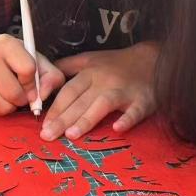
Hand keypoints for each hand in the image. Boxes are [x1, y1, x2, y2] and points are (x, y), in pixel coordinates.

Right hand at [0, 33, 64, 114]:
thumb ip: (50, 76)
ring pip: (3, 106)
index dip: (33, 83)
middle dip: (23, 98)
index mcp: (6, 44)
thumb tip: (42, 96)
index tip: (31, 84)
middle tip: (22, 93)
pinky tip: (0, 98)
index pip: (27, 70)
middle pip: (14, 93)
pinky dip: (0, 109)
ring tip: (10, 95)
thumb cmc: (12, 59)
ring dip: (12, 106)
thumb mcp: (35, 59)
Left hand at [41, 41, 159, 140]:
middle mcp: (104, 81)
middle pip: (80, 101)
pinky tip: (117, 129)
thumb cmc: (116, 63)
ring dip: (87, 119)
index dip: (55, 108)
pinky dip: (127, 119)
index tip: (42, 124)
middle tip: (47, 136)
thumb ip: (67, 67)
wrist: (152, 59)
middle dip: (62, 119)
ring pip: (102, 104)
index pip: (68, 91)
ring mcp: (124, 91)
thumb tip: (42, 77)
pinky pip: (135, 111)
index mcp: (90, 73)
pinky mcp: (143, 100)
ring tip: (71, 135)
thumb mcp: (90, 59)